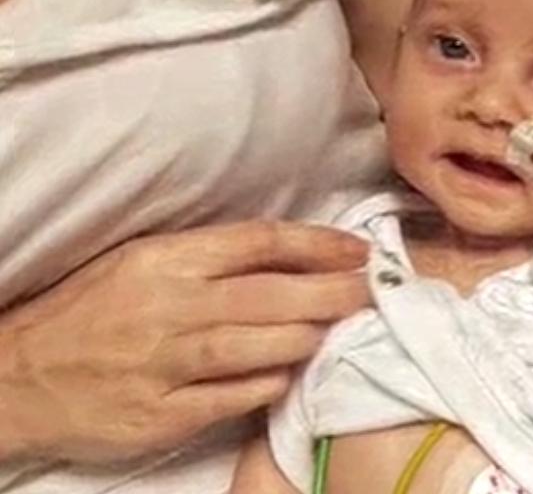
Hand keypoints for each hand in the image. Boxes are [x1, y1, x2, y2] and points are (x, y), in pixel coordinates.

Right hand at [0, 222, 369, 463]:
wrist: (16, 376)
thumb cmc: (89, 311)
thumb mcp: (141, 261)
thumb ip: (210, 257)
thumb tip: (291, 254)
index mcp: (165, 260)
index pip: (259, 243)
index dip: (318, 244)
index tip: (359, 250)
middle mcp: (168, 308)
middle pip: (270, 295)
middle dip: (332, 292)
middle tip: (371, 290)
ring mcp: (163, 364)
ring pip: (256, 346)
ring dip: (308, 337)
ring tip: (341, 329)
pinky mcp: (159, 415)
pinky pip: (231, 397)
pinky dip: (268, 383)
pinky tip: (292, 372)